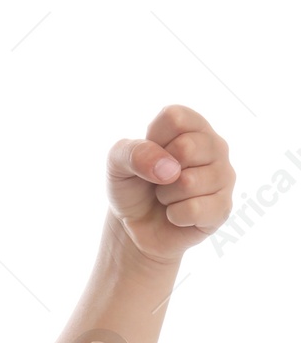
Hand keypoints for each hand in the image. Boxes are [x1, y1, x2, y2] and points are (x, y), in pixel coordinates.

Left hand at [105, 104, 234, 265]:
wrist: (135, 225)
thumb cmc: (131, 185)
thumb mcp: (117, 161)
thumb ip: (133, 152)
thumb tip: (170, 169)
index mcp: (192, 126)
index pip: (176, 117)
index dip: (153, 140)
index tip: (150, 153)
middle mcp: (215, 146)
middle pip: (187, 147)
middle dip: (159, 170)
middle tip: (158, 179)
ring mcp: (224, 177)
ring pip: (189, 182)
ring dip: (165, 195)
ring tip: (167, 196)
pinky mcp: (223, 208)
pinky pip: (194, 209)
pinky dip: (174, 215)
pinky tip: (177, 214)